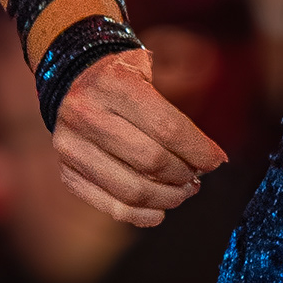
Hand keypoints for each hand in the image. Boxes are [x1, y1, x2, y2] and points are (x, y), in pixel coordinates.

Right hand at [51, 43, 226, 227]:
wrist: (70, 79)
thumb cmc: (122, 78)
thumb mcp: (148, 68)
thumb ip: (180, 103)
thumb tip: (211, 158)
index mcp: (113, 84)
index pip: (167, 128)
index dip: (198, 150)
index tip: (216, 160)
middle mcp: (86, 114)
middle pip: (151, 161)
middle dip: (184, 175)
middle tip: (197, 177)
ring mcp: (71, 146)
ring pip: (132, 190)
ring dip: (167, 197)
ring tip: (183, 191)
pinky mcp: (66, 171)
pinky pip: (110, 205)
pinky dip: (141, 214)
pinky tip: (160, 210)